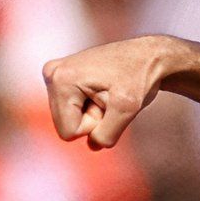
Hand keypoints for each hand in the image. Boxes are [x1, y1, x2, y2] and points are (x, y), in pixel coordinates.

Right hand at [43, 35, 184, 149]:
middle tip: (109, 96)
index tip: (109, 101)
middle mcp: (52, 74)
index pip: (68, 132)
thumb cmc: (139, 77)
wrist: (147, 55)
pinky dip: (88, 104)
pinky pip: (70, 108)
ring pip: (69, 118)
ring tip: (107, 91)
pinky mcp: (60, 75)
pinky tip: (101, 87)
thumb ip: (106, 134)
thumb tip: (93, 145)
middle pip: (66, 125)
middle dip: (91, 118)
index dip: (94, 124)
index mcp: (60, 79)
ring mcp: (54, 73)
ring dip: (91, 111)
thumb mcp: (127, 109)